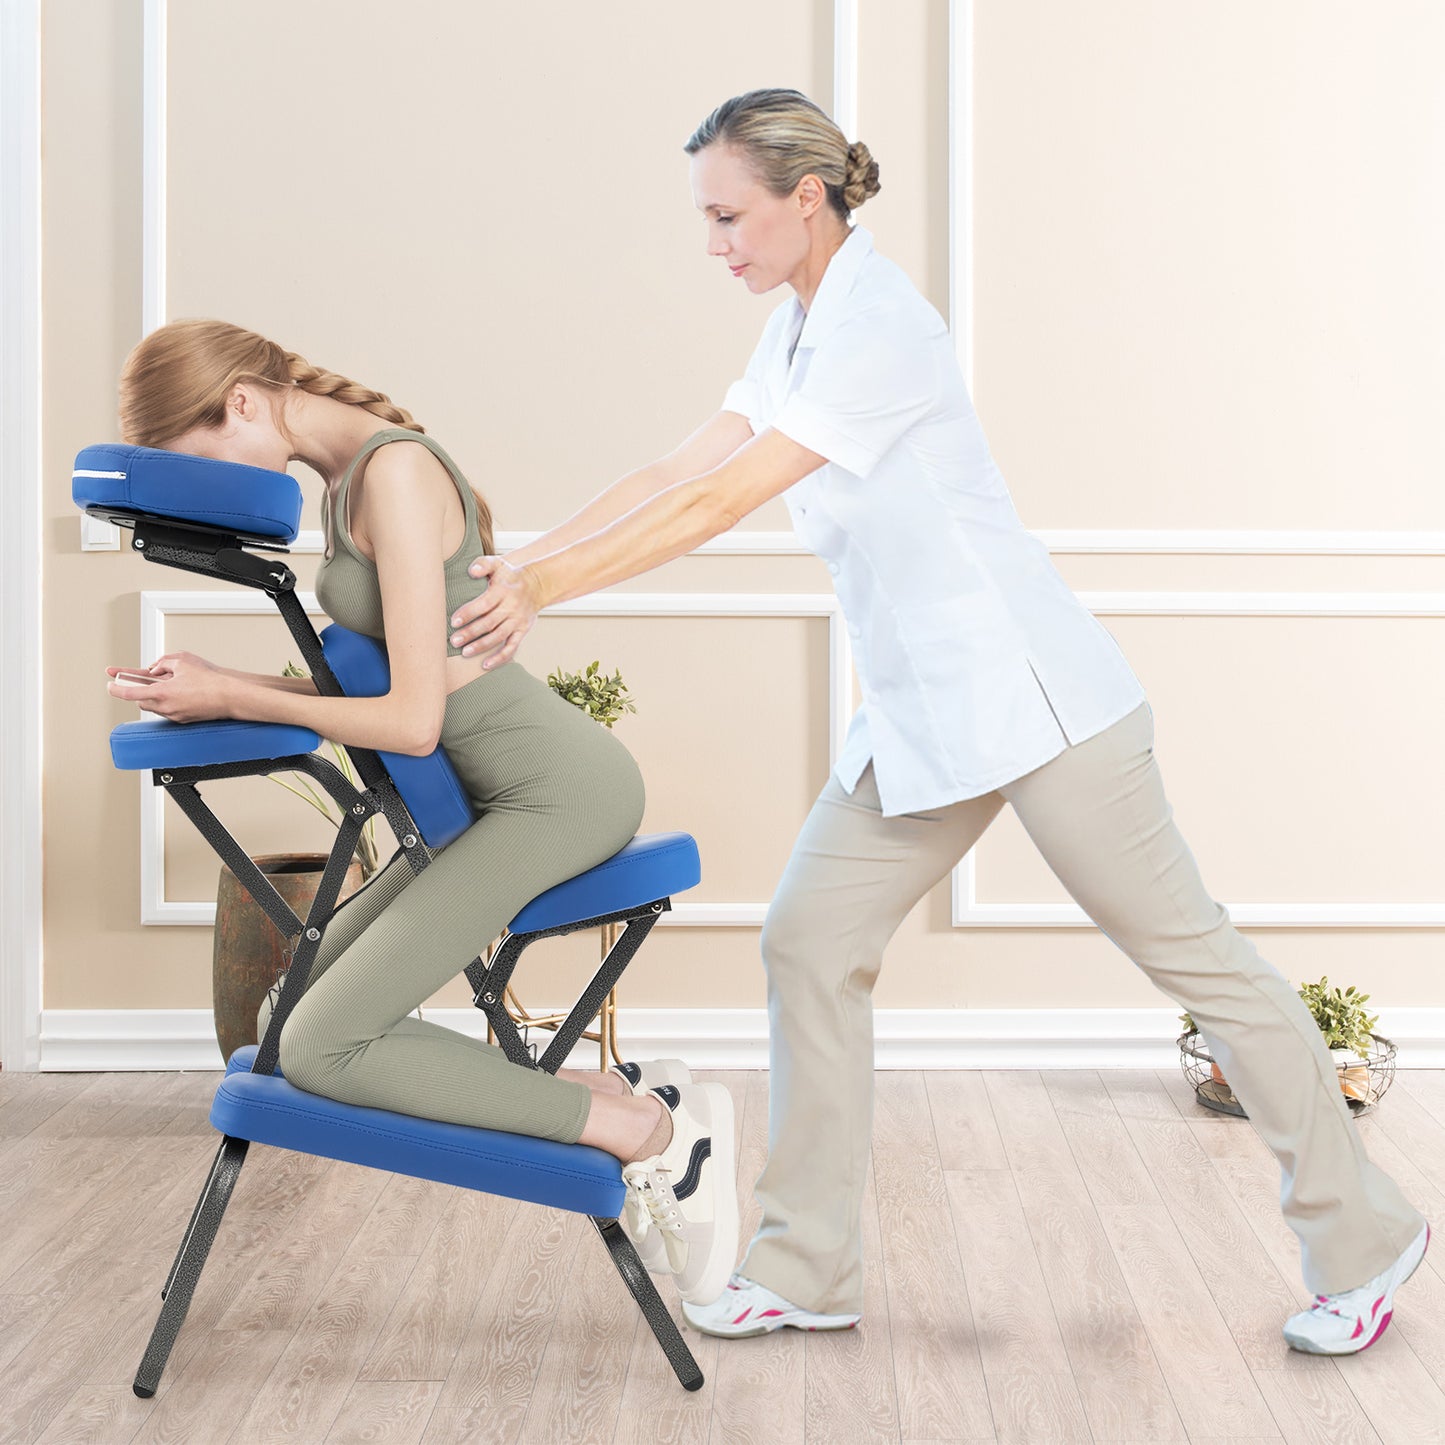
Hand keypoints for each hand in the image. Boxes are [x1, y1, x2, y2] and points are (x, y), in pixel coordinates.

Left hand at [106, 651, 231, 722]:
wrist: (231, 696)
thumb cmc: (210, 679)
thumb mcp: (183, 661)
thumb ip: (163, 663)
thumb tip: (154, 670)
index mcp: (162, 693)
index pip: (129, 693)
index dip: (116, 688)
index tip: (110, 684)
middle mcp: (166, 707)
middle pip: (141, 701)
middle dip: (138, 691)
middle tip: (137, 681)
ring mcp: (175, 715)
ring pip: (155, 706)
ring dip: (154, 696)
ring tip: (165, 684)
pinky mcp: (184, 719)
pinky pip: (169, 710)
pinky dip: (167, 701)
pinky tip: (179, 692)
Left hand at [449, 556, 542, 668]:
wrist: (538, 584)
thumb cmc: (510, 575)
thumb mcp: (498, 564)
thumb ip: (483, 564)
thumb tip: (471, 571)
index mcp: (503, 591)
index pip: (484, 604)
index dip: (469, 613)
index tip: (454, 621)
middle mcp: (511, 607)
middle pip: (489, 623)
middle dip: (471, 633)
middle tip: (454, 640)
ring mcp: (517, 621)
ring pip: (498, 637)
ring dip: (481, 646)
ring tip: (465, 652)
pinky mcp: (522, 631)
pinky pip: (512, 647)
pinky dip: (500, 658)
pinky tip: (485, 665)